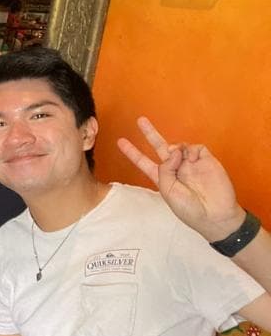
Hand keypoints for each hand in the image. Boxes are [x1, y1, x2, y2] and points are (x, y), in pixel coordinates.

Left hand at [117, 116, 244, 240]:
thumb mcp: (168, 191)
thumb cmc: (189, 208)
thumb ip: (165, 170)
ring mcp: (191, 164)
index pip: (144, 162)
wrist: (215, 215)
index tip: (120, 142)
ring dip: (175, 148)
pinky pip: (196, 148)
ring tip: (178, 157)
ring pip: (178, 146)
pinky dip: (191, 150)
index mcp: (163, 178)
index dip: (133, 153)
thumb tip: (173, 150)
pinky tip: (192, 159)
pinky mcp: (207, 161)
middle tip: (140, 120)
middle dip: (150, 134)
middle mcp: (176, 168)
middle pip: (160, 147)